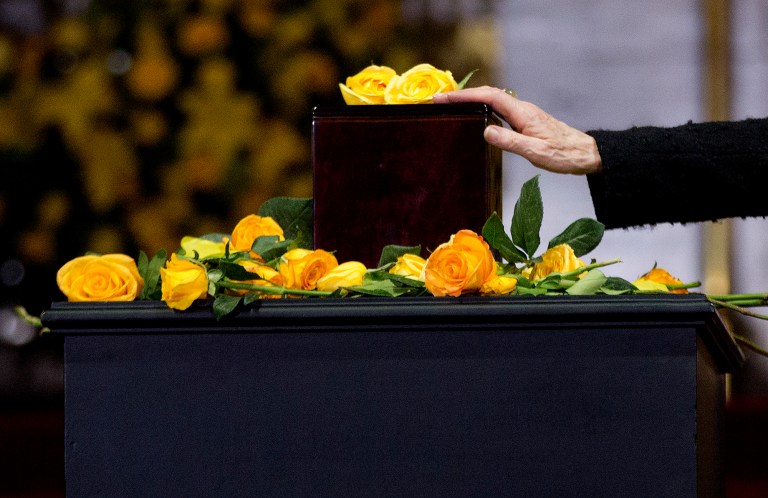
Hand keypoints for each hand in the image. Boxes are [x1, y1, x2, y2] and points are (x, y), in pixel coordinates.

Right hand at [432, 86, 601, 174]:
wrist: (585, 153)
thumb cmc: (563, 155)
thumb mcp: (534, 152)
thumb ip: (509, 141)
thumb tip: (485, 131)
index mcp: (522, 113)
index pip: (488, 97)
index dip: (464, 96)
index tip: (443, 98)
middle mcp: (522, 108)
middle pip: (488, 94)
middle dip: (462, 95)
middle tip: (439, 101)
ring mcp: (524, 113)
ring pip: (493, 99)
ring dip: (471, 100)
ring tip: (452, 106)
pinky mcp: (526, 120)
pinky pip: (499, 108)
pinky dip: (483, 107)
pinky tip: (477, 115)